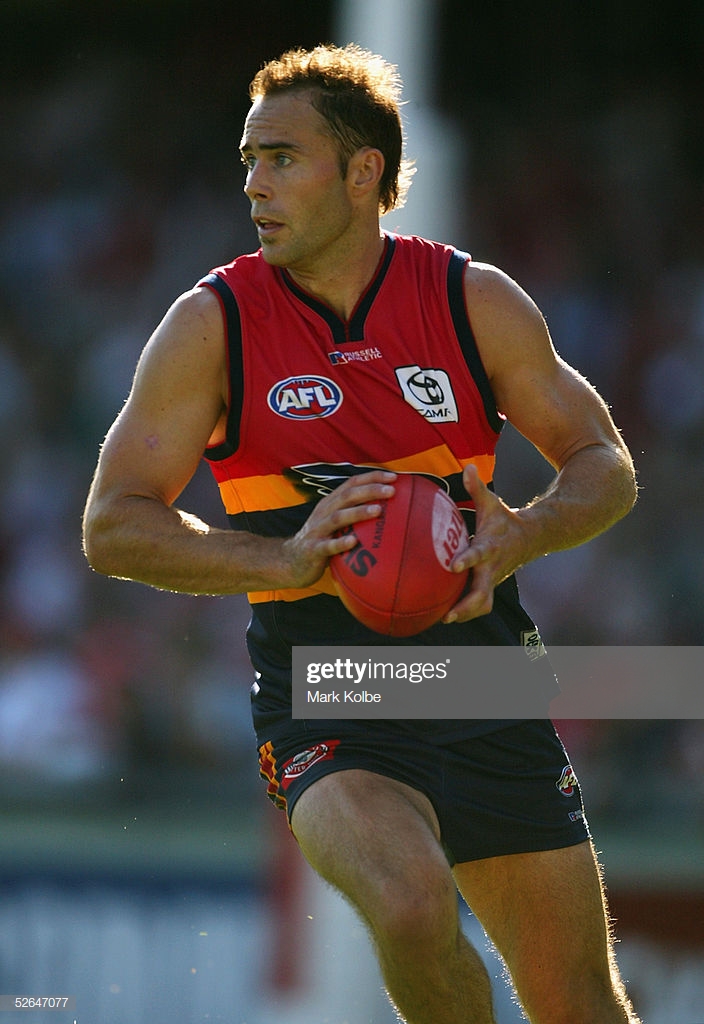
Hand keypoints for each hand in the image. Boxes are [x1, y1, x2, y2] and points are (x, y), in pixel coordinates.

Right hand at [281, 470, 396, 588]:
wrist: (291, 560)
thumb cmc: (322, 539)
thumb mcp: (336, 522)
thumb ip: (355, 514)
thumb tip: (389, 510)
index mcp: (331, 502)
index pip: (352, 483)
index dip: (372, 477)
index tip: (394, 477)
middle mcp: (324, 512)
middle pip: (348, 495)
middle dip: (370, 490)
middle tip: (391, 491)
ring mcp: (318, 530)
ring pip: (338, 517)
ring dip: (358, 512)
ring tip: (378, 511)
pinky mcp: (313, 550)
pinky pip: (327, 546)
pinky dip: (340, 543)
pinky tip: (354, 542)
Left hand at [443, 464, 528, 622]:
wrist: (531, 538)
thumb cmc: (504, 520)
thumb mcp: (492, 503)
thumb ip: (477, 488)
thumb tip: (468, 467)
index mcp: (491, 547)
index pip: (479, 555)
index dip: (467, 560)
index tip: (453, 565)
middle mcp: (492, 568)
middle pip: (482, 594)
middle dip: (466, 606)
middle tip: (448, 615)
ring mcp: (492, 580)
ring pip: (481, 605)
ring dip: (464, 614)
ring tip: (442, 620)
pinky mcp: (488, 587)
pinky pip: (476, 604)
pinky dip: (462, 612)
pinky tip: (440, 616)